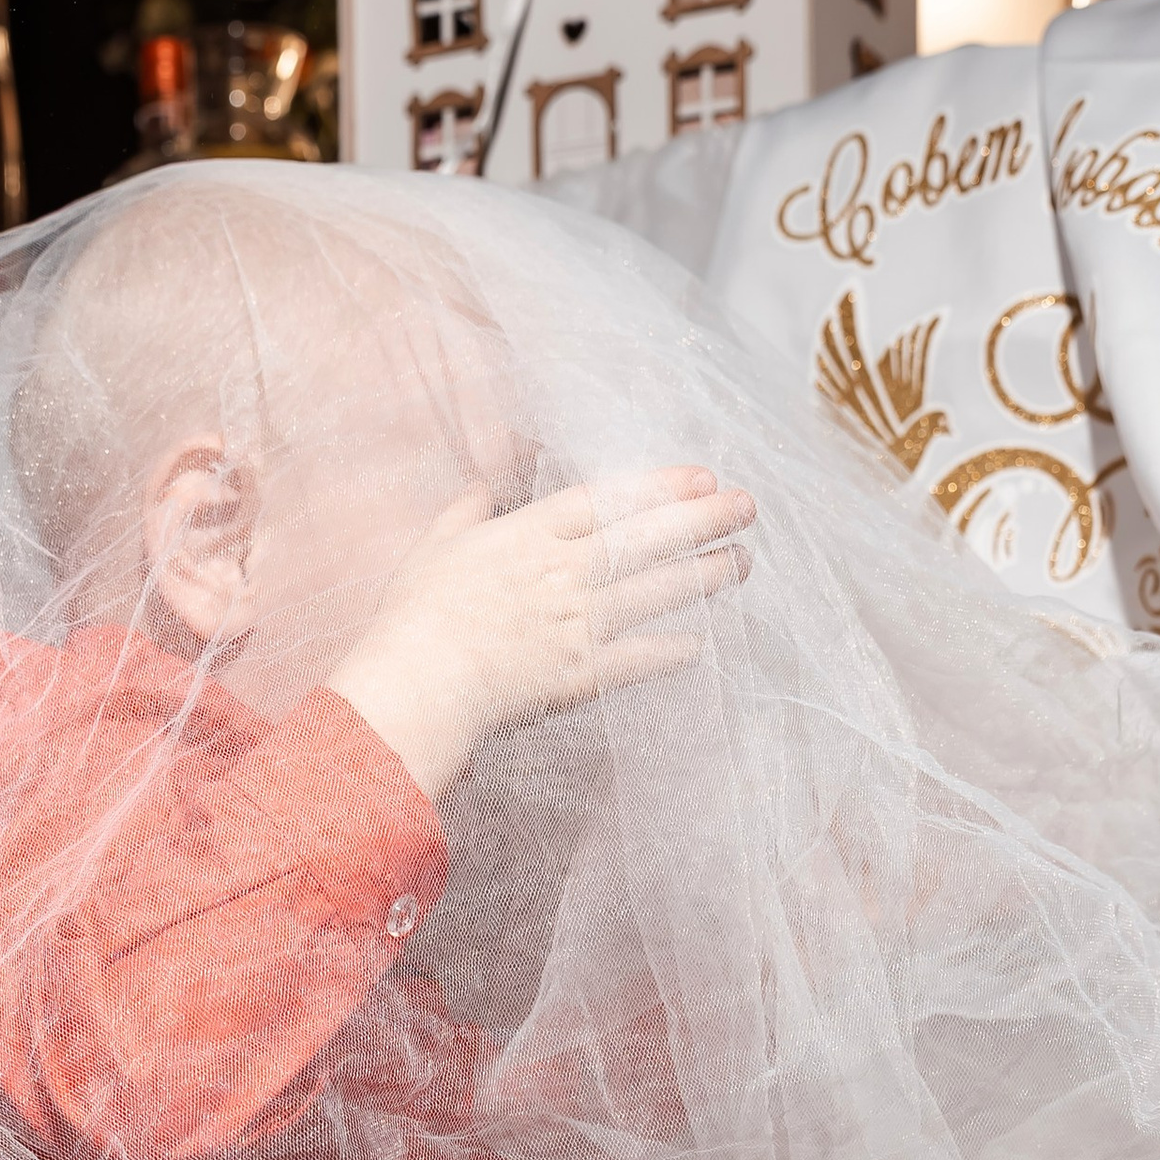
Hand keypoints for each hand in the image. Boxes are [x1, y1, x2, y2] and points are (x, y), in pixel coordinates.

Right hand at [332, 467, 754, 799]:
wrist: (418, 682)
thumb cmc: (414, 615)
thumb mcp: (432, 546)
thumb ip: (463, 512)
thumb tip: (480, 486)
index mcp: (530, 536)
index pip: (611, 501)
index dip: (662, 486)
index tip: (701, 476)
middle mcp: (564, 573)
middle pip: (647, 538)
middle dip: (702, 520)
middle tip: (745, 505)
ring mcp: (576, 624)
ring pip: (655, 593)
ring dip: (704, 577)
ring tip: (742, 562)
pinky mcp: (579, 676)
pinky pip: (638, 660)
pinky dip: (671, 651)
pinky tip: (701, 641)